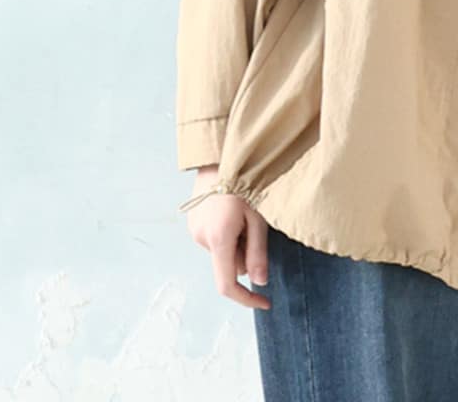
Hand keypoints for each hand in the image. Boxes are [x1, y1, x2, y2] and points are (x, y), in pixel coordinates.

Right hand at [184, 167, 271, 310]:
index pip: (227, 284)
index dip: (246, 298)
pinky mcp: (192, 222)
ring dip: (236, 243)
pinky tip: (232, 211)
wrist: (220, 155)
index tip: (265, 302)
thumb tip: (260, 282)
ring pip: (222, 252)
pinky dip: (227, 234)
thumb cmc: (244, 182)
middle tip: (257, 226)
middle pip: (228, 264)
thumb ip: (258, 252)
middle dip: (246, 255)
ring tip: (244, 212)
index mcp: (218, 238)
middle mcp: (201, 238)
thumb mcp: (258, 217)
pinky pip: (214, 239)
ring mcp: (194, 230)